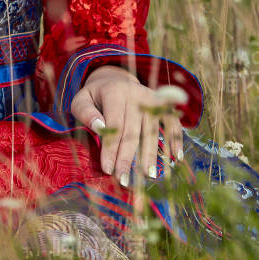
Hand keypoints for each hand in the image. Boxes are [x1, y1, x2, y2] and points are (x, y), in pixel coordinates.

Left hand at [71, 65, 184, 187]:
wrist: (114, 81)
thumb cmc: (96, 97)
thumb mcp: (82, 99)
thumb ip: (86, 112)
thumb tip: (99, 128)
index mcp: (114, 91)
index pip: (114, 124)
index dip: (111, 148)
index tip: (107, 169)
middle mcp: (135, 93)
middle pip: (133, 129)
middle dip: (128, 156)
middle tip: (124, 179)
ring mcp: (151, 98)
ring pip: (152, 129)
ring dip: (151, 153)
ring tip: (149, 175)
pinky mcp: (162, 105)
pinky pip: (171, 122)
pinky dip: (176, 139)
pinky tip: (176, 158)